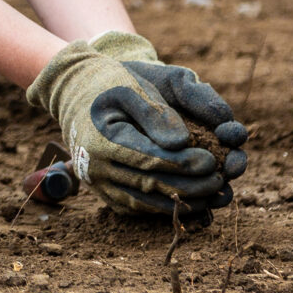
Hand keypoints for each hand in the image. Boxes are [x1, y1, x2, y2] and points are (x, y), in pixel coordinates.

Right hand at [27, 32, 235, 216]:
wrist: (73, 91)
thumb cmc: (108, 83)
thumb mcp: (131, 87)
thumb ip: (155, 114)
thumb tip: (182, 142)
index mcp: (102, 140)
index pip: (150, 159)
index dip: (183, 164)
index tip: (212, 161)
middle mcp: (96, 167)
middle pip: (150, 185)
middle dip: (189, 186)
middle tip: (219, 181)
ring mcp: (97, 182)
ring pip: (143, 203)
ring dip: (180, 203)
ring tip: (211, 195)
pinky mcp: (102, 191)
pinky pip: (135, 207)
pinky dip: (163, 209)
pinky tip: (189, 204)